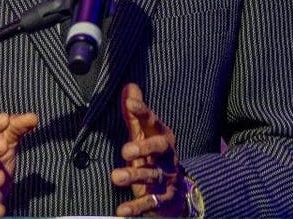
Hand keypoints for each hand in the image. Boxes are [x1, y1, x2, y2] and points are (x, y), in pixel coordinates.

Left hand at [111, 83, 186, 216]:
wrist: (176, 194)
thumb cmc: (153, 158)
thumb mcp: (144, 136)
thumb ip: (135, 115)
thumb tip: (128, 86)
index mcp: (162, 138)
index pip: (154, 122)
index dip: (143, 112)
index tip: (130, 103)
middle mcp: (167, 157)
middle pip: (161, 147)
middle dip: (145, 147)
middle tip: (126, 150)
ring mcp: (166, 179)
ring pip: (154, 175)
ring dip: (135, 175)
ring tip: (116, 177)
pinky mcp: (162, 200)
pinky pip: (150, 203)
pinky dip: (136, 207)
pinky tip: (121, 211)